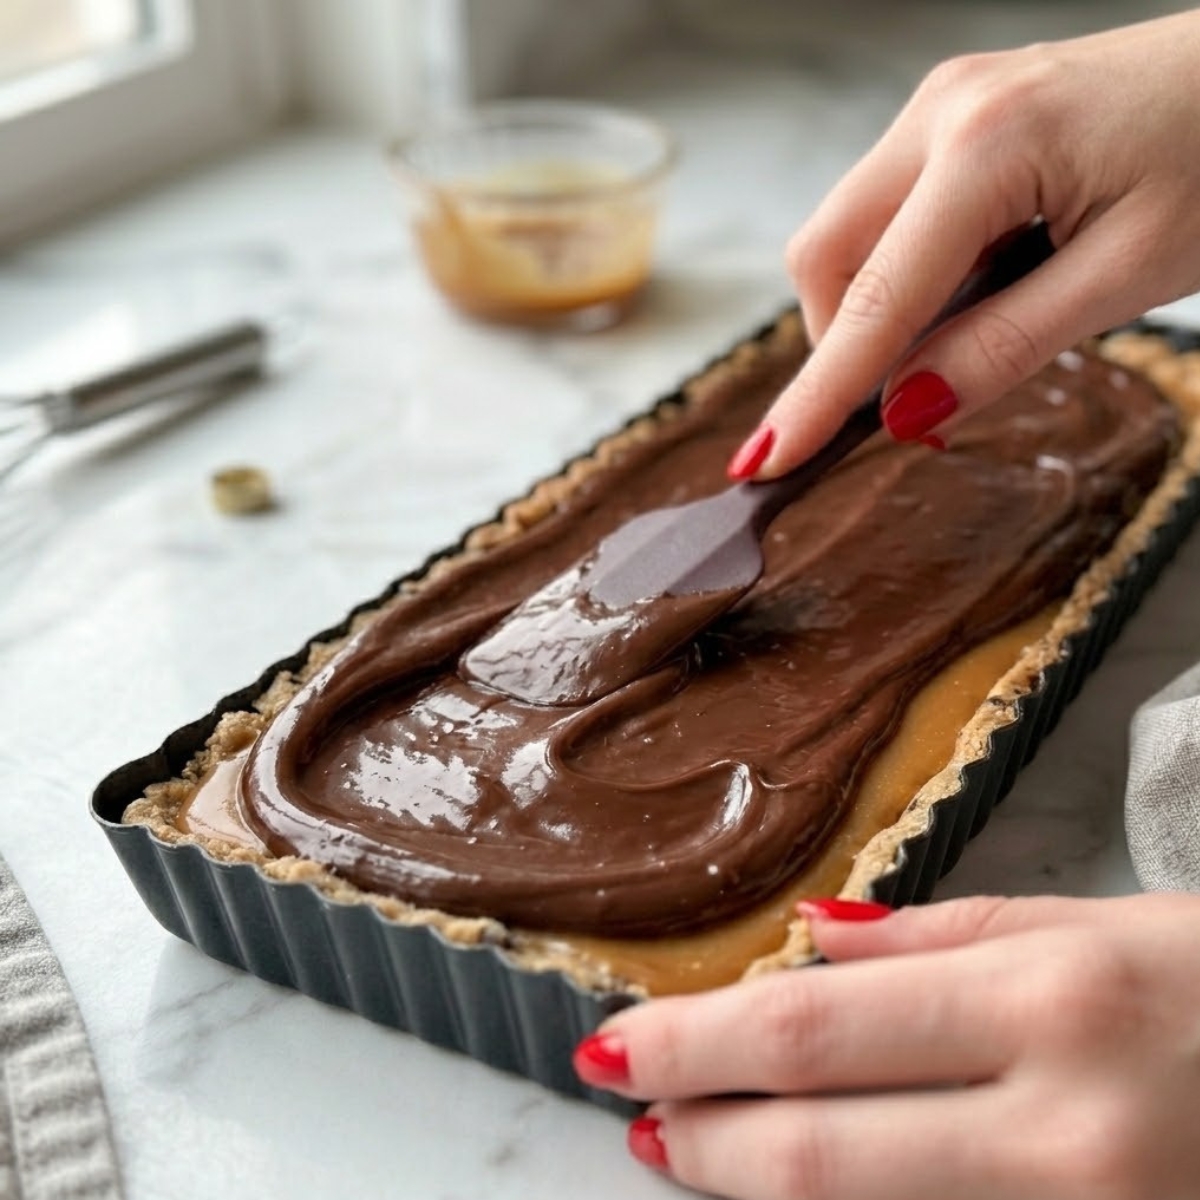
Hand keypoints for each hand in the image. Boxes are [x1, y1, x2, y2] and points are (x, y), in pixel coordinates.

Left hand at [574, 893, 1199, 1199]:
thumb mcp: (1096, 927)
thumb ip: (942, 937)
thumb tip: (811, 943)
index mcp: (1051, 1003)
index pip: (814, 1035)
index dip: (696, 1045)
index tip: (618, 1046)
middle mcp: (1065, 1133)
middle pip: (820, 1151)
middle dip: (704, 1136)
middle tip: (633, 1114)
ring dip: (762, 1185)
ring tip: (702, 1149)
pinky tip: (826, 1185)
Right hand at [732, 10, 1199, 479]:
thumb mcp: (1129, 274)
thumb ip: (1005, 346)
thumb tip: (907, 409)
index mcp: (986, 146)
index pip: (874, 300)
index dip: (818, 393)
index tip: (767, 459)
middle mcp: (942, 113)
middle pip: (825, 255)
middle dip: (843, 343)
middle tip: (909, 400)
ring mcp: (942, 108)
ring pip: (847, 235)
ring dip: (877, 309)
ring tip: (962, 339)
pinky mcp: (955, 119)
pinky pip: (888, 213)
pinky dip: (905, 273)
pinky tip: (969, 289)